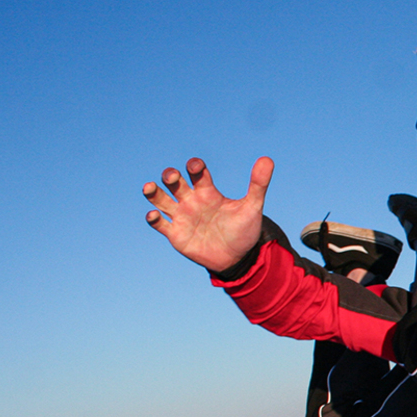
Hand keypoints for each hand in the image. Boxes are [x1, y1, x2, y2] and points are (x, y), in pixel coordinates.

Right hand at [143, 157, 272, 272]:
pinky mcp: (176, 234)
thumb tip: (267, 159)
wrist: (238, 258)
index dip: (194, 166)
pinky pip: (160, 224)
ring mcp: (182, 217)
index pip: (197, 173)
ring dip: (153, 192)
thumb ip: (258, 184)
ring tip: (149, 188)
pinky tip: (154, 215)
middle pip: (174, 183)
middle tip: (173, 177)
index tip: (195, 167)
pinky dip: (153, 219)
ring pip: (161, 200)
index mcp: (208, 192)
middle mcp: (192, 201)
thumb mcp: (253, 207)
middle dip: (170, 176)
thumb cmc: (244, 230)